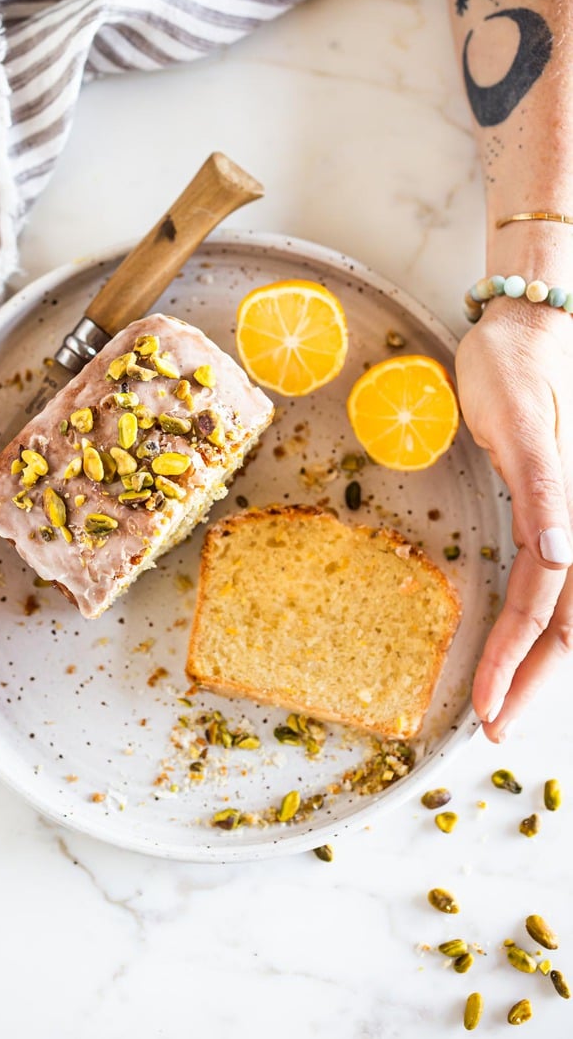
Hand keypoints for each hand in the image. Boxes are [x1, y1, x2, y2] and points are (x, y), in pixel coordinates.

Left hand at [455, 296, 572, 742]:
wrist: (525, 325)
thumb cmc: (515, 365)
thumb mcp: (521, 424)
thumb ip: (549, 490)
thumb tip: (563, 555)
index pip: (552, 606)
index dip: (522, 664)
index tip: (489, 708)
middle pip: (569, 623)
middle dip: (534, 680)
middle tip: (493, 729)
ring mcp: (572, 516)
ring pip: (566, 608)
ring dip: (537, 660)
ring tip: (502, 702)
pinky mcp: (554, 505)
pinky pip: (551, 577)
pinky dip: (536, 620)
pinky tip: (523, 645)